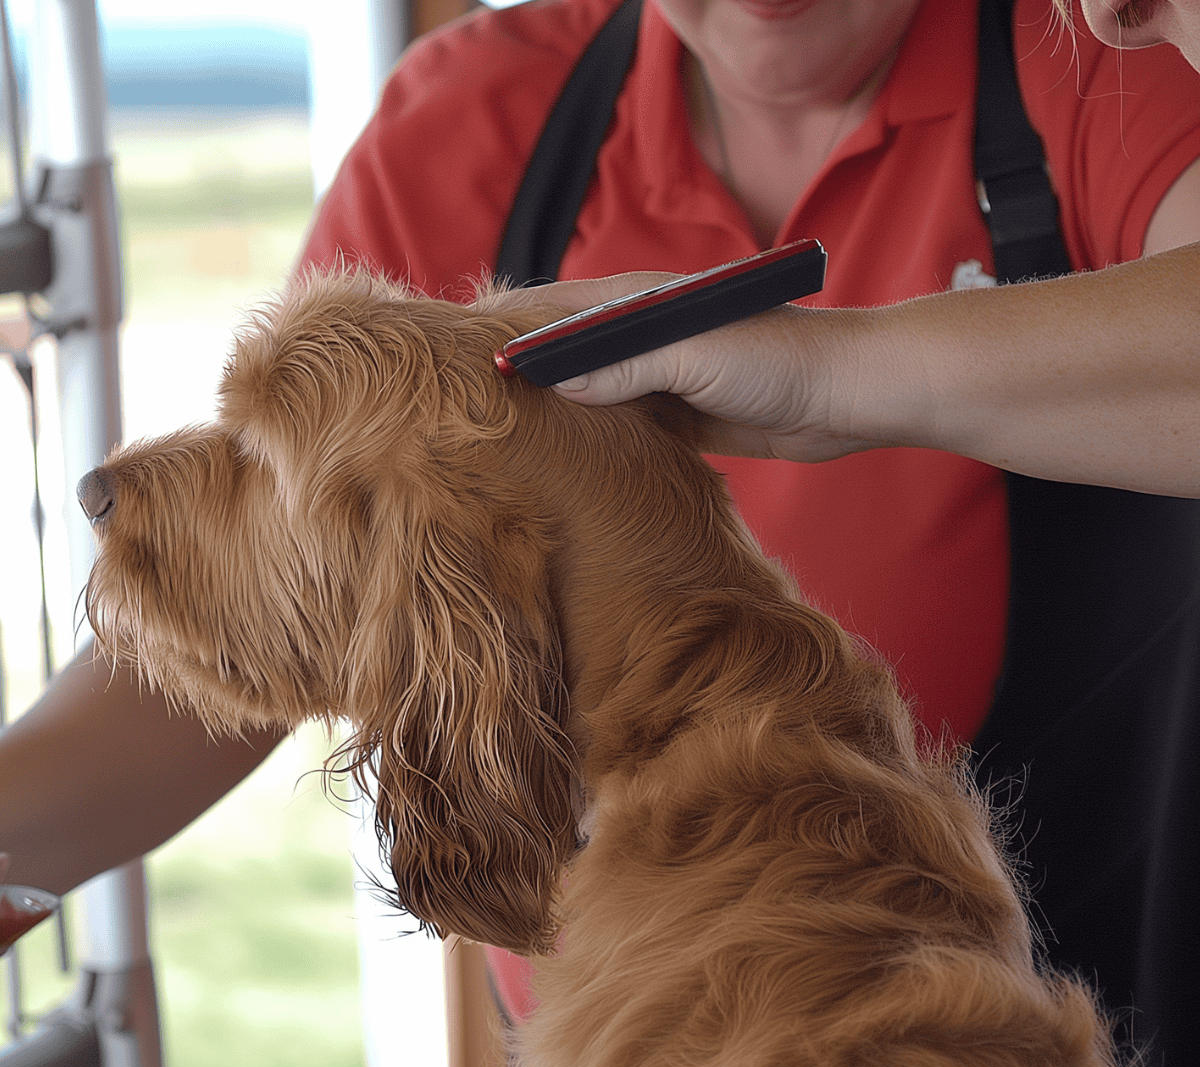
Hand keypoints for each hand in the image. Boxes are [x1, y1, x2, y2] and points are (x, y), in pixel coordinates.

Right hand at [500, 274, 885, 461]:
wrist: (846, 395)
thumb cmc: (776, 359)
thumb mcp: (689, 353)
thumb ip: (621, 363)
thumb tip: (552, 383)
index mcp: (638, 303)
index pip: (553, 309)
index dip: (504, 330)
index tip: (458, 357)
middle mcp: (644, 335)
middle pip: (566, 353)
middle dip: (522, 373)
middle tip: (470, 406)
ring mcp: (662, 377)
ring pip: (592, 393)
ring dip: (556, 411)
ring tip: (505, 438)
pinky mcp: (682, 417)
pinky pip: (624, 428)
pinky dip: (595, 440)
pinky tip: (569, 462)